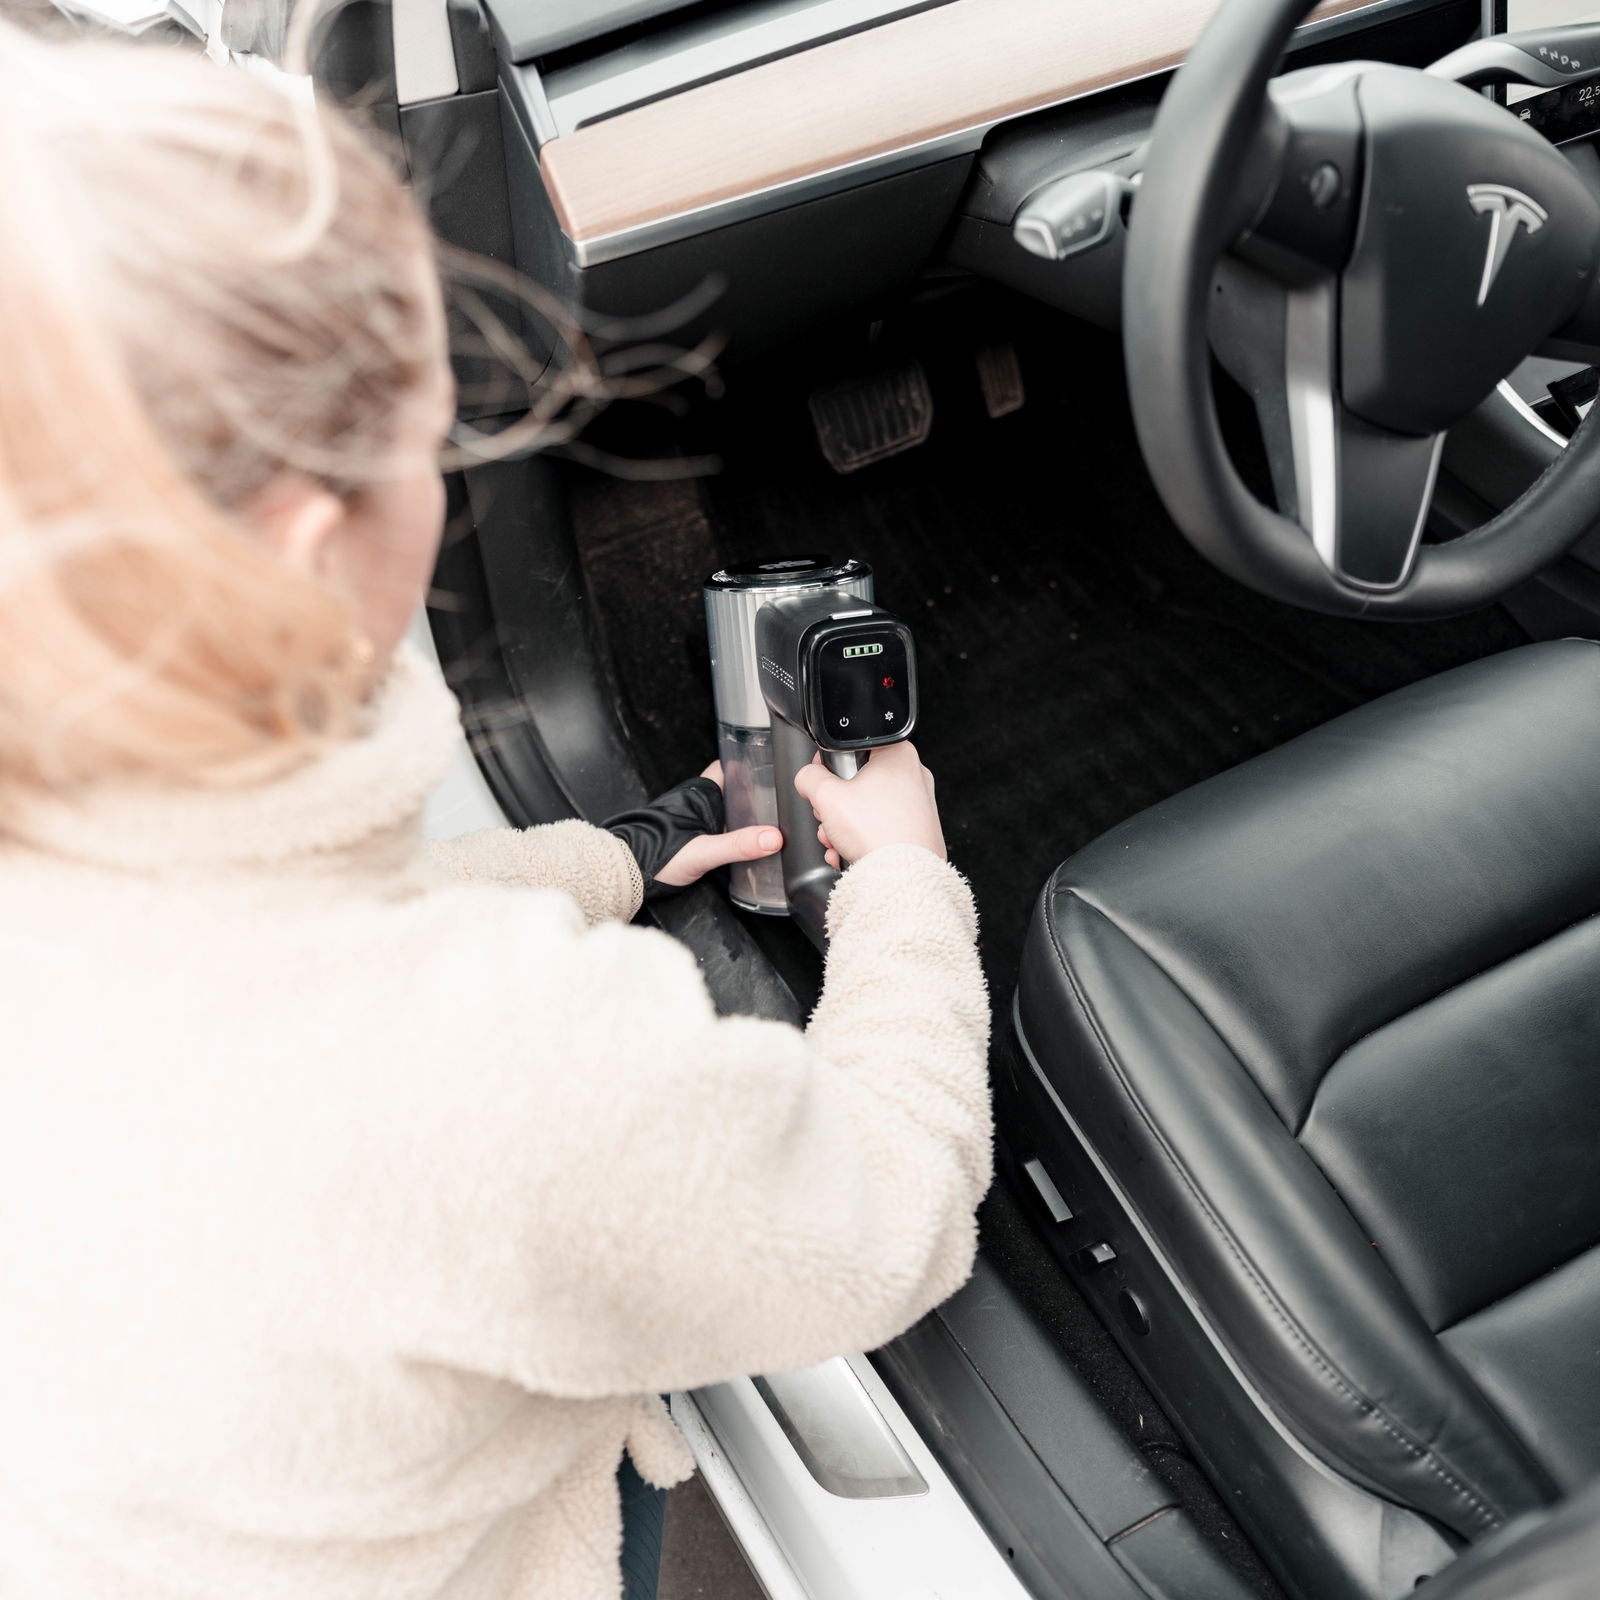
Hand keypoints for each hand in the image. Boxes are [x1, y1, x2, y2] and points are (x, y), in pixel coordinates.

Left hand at [653, 763, 783, 888]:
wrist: (630, 875)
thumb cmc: (656, 855)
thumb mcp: (703, 851)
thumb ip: (737, 845)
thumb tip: (771, 838)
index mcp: (700, 794)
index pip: (727, 767)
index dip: (748, 764)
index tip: (770, 768)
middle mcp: (698, 804)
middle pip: (732, 791)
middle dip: (753, 795)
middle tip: (779, 801)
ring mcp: (697, 822)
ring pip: (727, 812)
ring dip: (745, 817)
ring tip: (772, 823)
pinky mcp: (695, 840)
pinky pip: (722, 832)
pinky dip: (736, 836)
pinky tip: (749, 846)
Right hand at [793, 742, 945, 870]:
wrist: (902, 878)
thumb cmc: (879, 834)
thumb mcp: (827, 797)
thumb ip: (810, 778)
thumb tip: (807, 777)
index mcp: (898, 755)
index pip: (853, 746)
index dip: (831, 763)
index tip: (822, 779)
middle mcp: (914, 776)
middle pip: (858, 781)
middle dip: (835, 804)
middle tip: (829, 816)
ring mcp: (918, 805)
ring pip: (866, 808)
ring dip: (843, 825)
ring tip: (838, 840)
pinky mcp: (917, 830)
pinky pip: (879, 827)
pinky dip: (861, 839)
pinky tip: (849, 851)